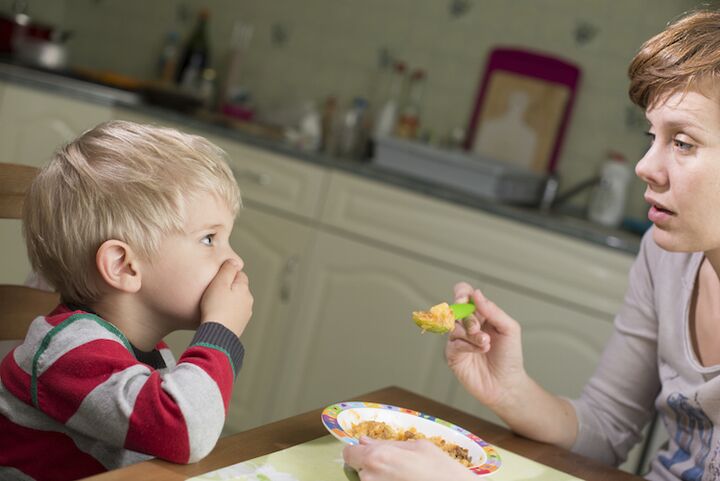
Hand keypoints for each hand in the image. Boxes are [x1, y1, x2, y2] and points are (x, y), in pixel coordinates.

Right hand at [200, 259, 252, 336]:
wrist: (216, 335)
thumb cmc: (215, 309)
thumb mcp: (219, 283)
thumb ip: (227, 269)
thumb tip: (234, 261)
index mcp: (244, 289)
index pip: (239, 274)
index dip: (227, 275)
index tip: (216, 279)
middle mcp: (248, 301)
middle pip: (238, 289)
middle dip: (227, 289)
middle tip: (212, 293)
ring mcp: (245, 314)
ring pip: (235, 302)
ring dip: (227, 302)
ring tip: (212, 306)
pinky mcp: (239, 325)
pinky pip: (232, 314)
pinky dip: (226, 313)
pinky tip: (216, 316)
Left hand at [343, 437, 474, 480]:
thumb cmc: (442, 471)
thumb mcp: (418, 446)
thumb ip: (388, 443)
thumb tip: (365, 440)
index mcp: (377, 457)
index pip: (349, 454)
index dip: (358, 451)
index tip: (368, 453)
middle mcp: (371, 478)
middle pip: (360, 469)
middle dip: (374, 466)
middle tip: (398, 468)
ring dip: (382, 478)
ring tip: (406, 477)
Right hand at [446, 282, 526, 409]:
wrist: (506, 384)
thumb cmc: (509, 356)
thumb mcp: (509, 328)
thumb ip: (493, 310)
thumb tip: (476, 294)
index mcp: (480, 313)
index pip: (463, 294)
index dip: (461, 292)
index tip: (464, 298)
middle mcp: (466, 324)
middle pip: (456, 309)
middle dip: (468, 318)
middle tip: (479, 329)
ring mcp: (458, 339)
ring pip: (453, 326)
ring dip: (471, 334)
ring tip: (485, 344)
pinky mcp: (452, 354)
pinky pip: (453, 343)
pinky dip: (467, 345)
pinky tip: (480, 351)